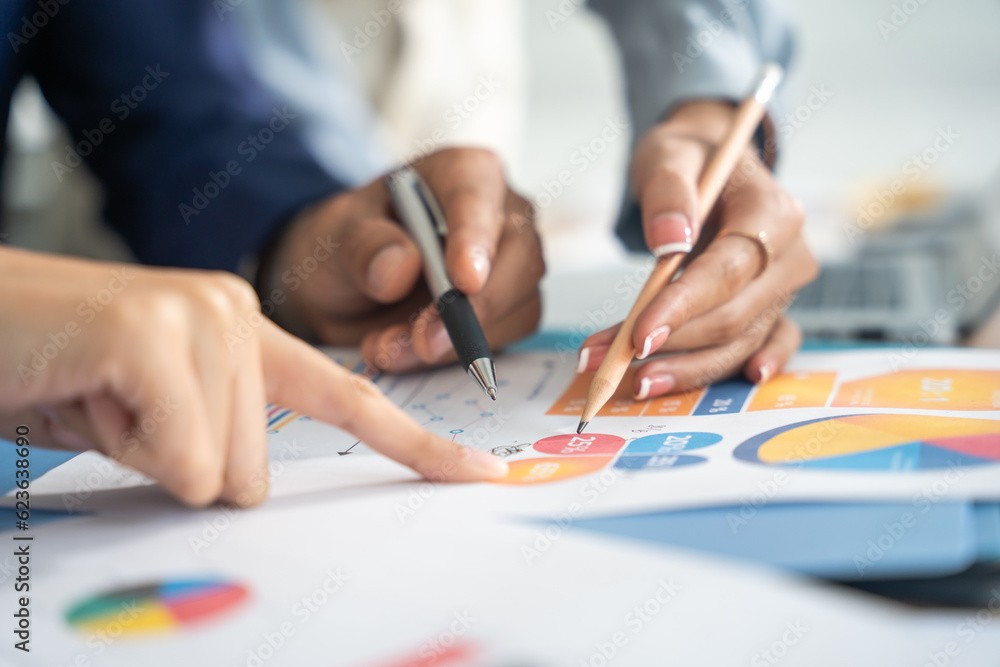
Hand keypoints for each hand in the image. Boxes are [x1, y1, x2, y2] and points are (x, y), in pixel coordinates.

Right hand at [0, 248, 506, 506]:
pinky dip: (126, 453)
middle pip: (257, 473)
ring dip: (146, 459)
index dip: (419, 445)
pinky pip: (180, 461)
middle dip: (184, 472)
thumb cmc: (58, 373)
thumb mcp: (153, 414)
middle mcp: (238, 314)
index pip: (352, 401)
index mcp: (248, 332)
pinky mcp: (155, 336)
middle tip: (121, 416)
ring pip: (218, 473)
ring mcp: (202, 317)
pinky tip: (89, 397)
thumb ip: (217, 438)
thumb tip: (246, 490)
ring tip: (101, 400)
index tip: (482, 474)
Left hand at [261, 148, 544, 371]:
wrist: (345, 287)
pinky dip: (454, 358)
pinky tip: (406, 356)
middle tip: (423, 342)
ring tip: (387, 349)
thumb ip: (362, 246)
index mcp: (464, 173)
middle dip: (475, 308)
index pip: (480, 199)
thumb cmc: (347, 244)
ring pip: (517, 308)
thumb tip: (400, 267)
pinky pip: (501, 341)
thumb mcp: (334, 237)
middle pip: (521, 259)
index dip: (475, 240)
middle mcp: (502, 217)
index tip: (464, 282)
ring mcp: (512, 268)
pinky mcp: (508, 313)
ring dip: (456, 342)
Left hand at [579, 101, 817, 397]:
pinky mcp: (773, 310)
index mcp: (773, 213)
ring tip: (627, 379)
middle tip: (608, 360)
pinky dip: (734, 372)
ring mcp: (784, 289)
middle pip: (733, 317)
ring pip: (738, 343)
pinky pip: (759, 349)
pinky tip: (709, 387)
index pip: (728, 271)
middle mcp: (789, 257)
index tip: (638, 335)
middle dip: (669, 344)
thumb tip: (669, 237)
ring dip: (682, 367)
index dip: (683, 307)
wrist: (711, 165)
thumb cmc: (690, 160)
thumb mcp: (670, 154)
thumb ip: (670, 189)